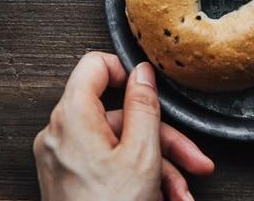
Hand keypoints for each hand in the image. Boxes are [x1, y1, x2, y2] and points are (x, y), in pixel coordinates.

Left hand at [34, 52, 214, 200]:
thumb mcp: (142, 153)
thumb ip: (144, 104)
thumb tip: (143, 72)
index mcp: (71, 119)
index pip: (94, 65)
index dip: (127, 70)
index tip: (151, 88)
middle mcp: (60, 136)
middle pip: (120, 114)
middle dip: (163, 138)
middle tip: (193, 158)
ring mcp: (64, 160)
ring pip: (122, 144)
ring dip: (160, 166)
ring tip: (183, 193)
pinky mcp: (71, 180)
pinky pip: (110, 165)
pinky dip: (141, 178)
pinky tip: (168, 199)